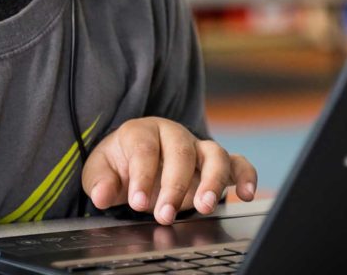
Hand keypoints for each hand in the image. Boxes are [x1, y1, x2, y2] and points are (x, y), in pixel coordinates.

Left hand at [81, 117, 257, 224]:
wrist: (136, 158)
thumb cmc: (120, 163)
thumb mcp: (101, 171)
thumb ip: (100, 182)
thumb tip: (102, 195)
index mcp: (142, 131)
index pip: (145, 150)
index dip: (142, 176)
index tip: (137, 202)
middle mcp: (174, 134)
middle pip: (180, 152)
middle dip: (174, 186)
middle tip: (164, 214)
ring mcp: (197, 146)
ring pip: (213, 154)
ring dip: (211, 181)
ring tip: (204, 207)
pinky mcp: (216, 161)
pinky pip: (238, 162)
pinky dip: (246, 175)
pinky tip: (246, 194)